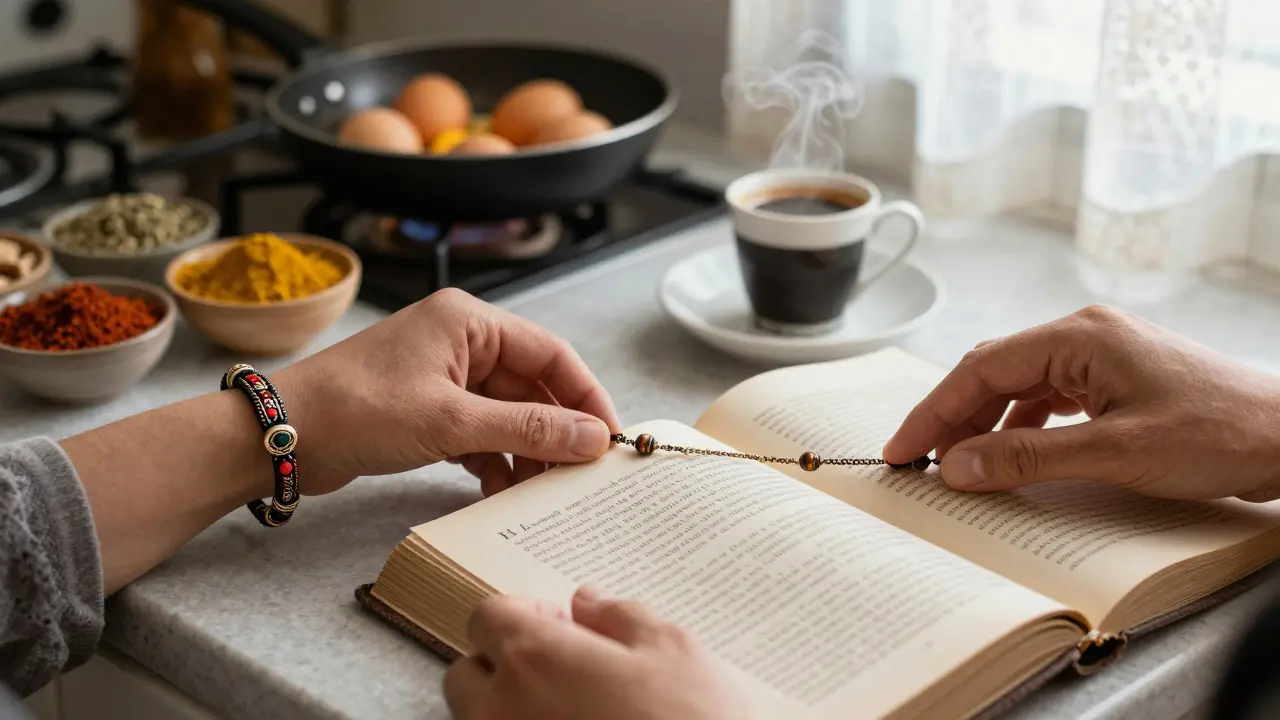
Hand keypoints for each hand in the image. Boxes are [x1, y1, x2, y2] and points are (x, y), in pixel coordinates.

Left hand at [276, 288, 620, 496]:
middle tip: (578, 475)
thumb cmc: (356, 410)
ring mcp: (443, 376)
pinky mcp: (427, 408)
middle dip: (555, 431)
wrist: (281, 437)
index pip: (551, 354)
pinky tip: (499, 488)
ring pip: (507, 413)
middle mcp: (460, 341)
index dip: (586, 395)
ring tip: (540, 490)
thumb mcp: (451, 422)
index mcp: (469, 322)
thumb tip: (592, 439)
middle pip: (532, 386)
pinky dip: (493, 458)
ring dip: (525, 450)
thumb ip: (528, 428)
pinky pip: (479, 431)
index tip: (609, 438)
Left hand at [444, 587, 746, 719]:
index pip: (487, 617)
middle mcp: (502, 709)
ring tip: (571, 712)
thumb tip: (587, 600)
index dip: (524, 615)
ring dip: (510, 710)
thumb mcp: (673, 650)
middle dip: (504, 666)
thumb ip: (620, 616)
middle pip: (468, 674)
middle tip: (562, 672)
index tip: (562, 626)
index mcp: (535, 658)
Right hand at [883, 305, 1279, 500]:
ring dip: (984, 425)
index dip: (933, 410)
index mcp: (1080, 335)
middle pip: (993, 373)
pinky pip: (1048, 399)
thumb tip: (955, 465)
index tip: (902, 449)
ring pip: (1018, 387)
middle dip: (951, 417)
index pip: (981, 368)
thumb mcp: (1115, 452)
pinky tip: (1009, 455)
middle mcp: (1084, 336)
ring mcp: (1101, 356)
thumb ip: (1027, 457)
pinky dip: (1019, 428)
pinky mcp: (1115, 380)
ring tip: (956, 465)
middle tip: (917, 461)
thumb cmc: (1219, 433)